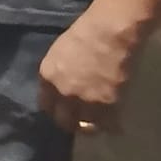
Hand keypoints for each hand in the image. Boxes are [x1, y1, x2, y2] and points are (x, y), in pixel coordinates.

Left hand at [37, 10, 140, 134]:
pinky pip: (108, 125)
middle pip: (63, 120)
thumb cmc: (85, 33)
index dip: (55, 109)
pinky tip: (114, 125)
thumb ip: (58, 73)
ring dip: (90, 126)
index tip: (62, 110)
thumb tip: (62, 85)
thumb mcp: (60, 53)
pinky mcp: (109, 106)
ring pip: (85, 127)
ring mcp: (86, 102)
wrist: (110, 34)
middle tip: (79, 121)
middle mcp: (63, 93)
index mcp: (48, 77)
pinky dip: (112, 126)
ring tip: (97, 124)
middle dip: (70, 122)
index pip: (45, 104)